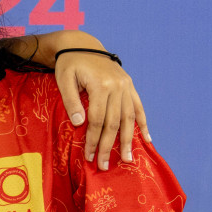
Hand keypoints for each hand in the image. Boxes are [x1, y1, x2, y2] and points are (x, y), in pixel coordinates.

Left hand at [53, 52, 149, 170]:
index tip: (88, 157)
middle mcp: (118, 86)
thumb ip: (71, 101)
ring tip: (127, 159)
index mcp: (101, 85)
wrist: (82, 45)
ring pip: (129, 117)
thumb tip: (81, 124)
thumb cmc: (69, 64)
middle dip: (108, 146)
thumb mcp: (64, 80)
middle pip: (114, 122)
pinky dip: (143, 123)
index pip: (97, 119)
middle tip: (104, 166)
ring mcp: (126, 86)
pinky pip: (139, 107)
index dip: (93, 139)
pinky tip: (147, 139)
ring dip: (128, 140)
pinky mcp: (130, 86)